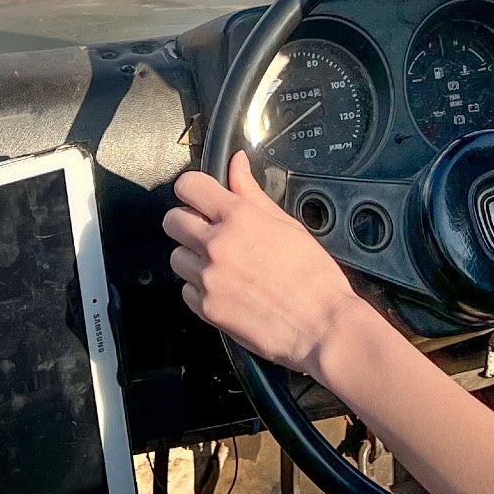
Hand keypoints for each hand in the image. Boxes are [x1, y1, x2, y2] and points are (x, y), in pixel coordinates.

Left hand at [164, 153, 368, 374]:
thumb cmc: (314, 278)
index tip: (200, 194)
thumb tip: (237, 164)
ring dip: (192, 256)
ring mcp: (208, 279)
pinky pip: (186, 290)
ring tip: (220, 263)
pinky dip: (199, 288)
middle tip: (207, 229)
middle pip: (172, 220)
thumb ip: (253, 193)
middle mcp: (217, 246)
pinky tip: (224, 287)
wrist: (321, 328)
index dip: (193, 187)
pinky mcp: (206, 309)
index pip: (189, 186)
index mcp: (239, 218)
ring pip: (176, 257)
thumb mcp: (288, 225)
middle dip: (187, 220)